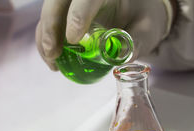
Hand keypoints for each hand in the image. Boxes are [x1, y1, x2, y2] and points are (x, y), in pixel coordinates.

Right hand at [36, 0, 171, 69]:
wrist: (143, 12)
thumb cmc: (146, 19)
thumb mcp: (148, 30)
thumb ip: (137, 42)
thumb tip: (122, 57)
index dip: (78, 15)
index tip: (73, 39)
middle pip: (59, 0)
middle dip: (51, 25)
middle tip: (53, 53)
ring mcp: (75, 1)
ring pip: (50, 10)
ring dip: (45, 35)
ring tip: (52, 61)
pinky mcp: (68, 11)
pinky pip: (50, 21)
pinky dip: (46, 39)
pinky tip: (53, 59)